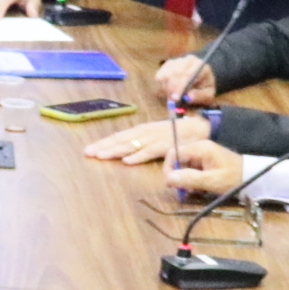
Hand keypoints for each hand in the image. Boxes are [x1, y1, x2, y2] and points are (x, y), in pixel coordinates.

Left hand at [84, 112, 207, 163]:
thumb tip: (126, 151)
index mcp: (142, 130)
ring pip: (131, 145)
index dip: (103, 143)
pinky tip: (127, 161)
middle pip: (120, 140)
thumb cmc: (176, 133)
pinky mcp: (166, 146)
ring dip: (115, 151)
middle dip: (103, 146)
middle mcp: (145, 132)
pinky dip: (138, 156)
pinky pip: (150, 152)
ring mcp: (155, 138)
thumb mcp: (155, 135)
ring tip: (100, 156)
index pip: (119, 136)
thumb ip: (142, 142)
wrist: (200, 128)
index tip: (88, 150)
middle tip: (87, 153)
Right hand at [152, 54, 217, 105]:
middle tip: (172, 101)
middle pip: (174, 73)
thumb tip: (188, 97)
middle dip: (171, 89)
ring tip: (173, 96)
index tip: (176, 99)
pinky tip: (169, 90)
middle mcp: (187, 60)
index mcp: (200, 66)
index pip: (187, 74)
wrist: (201, 77)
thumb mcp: (208, 94)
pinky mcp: (167, 65)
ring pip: (165, 75)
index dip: (180, 87)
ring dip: (166, 88)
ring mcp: (177, 61)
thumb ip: (200, 96)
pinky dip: (162, 86)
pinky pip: (159, 76)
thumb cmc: (204, 86)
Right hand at [160, 137, 247, 196]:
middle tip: (181, 189)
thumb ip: (190, 179)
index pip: (173, 153)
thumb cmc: (234, 178)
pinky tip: (198, 187)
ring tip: (192, 190)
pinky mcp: (205, 160)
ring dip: (184, 178)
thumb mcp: (212, 181)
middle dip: (176, 174)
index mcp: (200, 148)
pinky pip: (191, 168)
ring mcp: (202, 153)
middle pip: (177, 158)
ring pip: (183, 164)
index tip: (170, 183)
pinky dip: (191, 178)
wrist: (252, 177)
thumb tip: (168, 179)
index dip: (168, 167)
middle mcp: (199, 147)